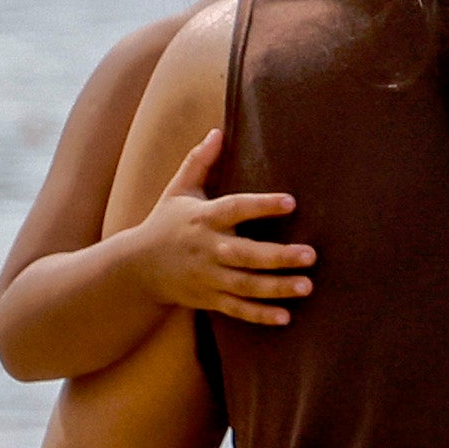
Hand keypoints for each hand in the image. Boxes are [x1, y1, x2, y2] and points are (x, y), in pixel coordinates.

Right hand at [130, 129, 310, 325]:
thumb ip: (199, 161)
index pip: (235, 209)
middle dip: (278, 257)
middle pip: (245, 254)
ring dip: (276, 288)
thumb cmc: (165, 223)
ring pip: (245, 285)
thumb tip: (218, 131)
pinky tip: (286, 316)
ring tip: (307, 285)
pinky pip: (237, 310)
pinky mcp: (209, 299)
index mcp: (202, 218)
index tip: (291, 202)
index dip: (262, 206)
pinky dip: (260, 315)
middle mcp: (206, 249)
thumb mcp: (178, 190)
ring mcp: (208, 277)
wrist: (137, 269)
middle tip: (311, 255)